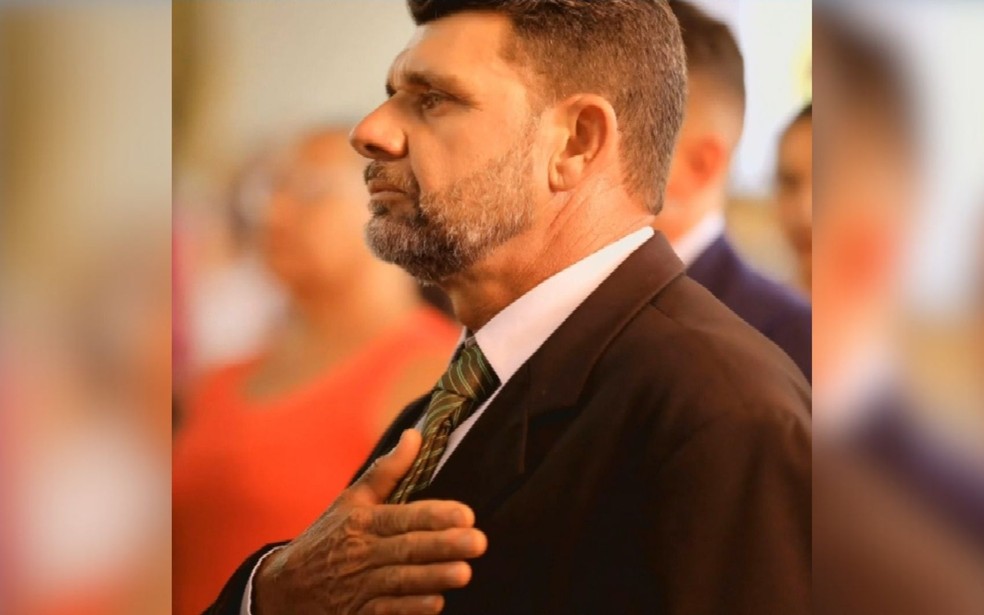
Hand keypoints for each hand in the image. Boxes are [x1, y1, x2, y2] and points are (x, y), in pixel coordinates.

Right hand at [253, 430, 486, 614]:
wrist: (284, 587)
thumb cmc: (327, 537)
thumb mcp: (350, 500)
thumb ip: (388, 471)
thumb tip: (415, 435)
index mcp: (361, 521)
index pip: (402, 516)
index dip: (434, 515)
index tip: (466, 514)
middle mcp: (360, 552)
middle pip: (406, 548)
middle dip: (443, 545)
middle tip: (478, 542)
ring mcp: (357, 586)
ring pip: (400, 581)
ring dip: (433, 577)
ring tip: (465, 572)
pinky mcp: (356, 614)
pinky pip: (386, 612)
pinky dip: (410, 608)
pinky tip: (436, 602)